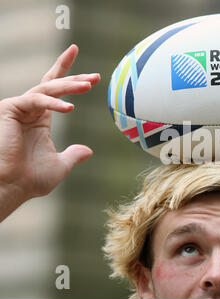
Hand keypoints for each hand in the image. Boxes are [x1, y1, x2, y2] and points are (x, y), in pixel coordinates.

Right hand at [0, 44, 99, 221]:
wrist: (11, 187)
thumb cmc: (31, 179)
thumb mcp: (60, 165)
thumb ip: (73, 155)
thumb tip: (88, 151)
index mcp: (40, 119)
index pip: (56, 92)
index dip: (71, 80)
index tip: (94, 77)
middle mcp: (30, 110)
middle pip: (52, 84)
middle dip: (74, 76)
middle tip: (96, 76)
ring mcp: (19, 108)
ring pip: (47, 88)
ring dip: (69, 85)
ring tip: (89, 85)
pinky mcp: (10, 109)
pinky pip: (36, 99)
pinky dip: (53, 102)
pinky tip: (70, 108)